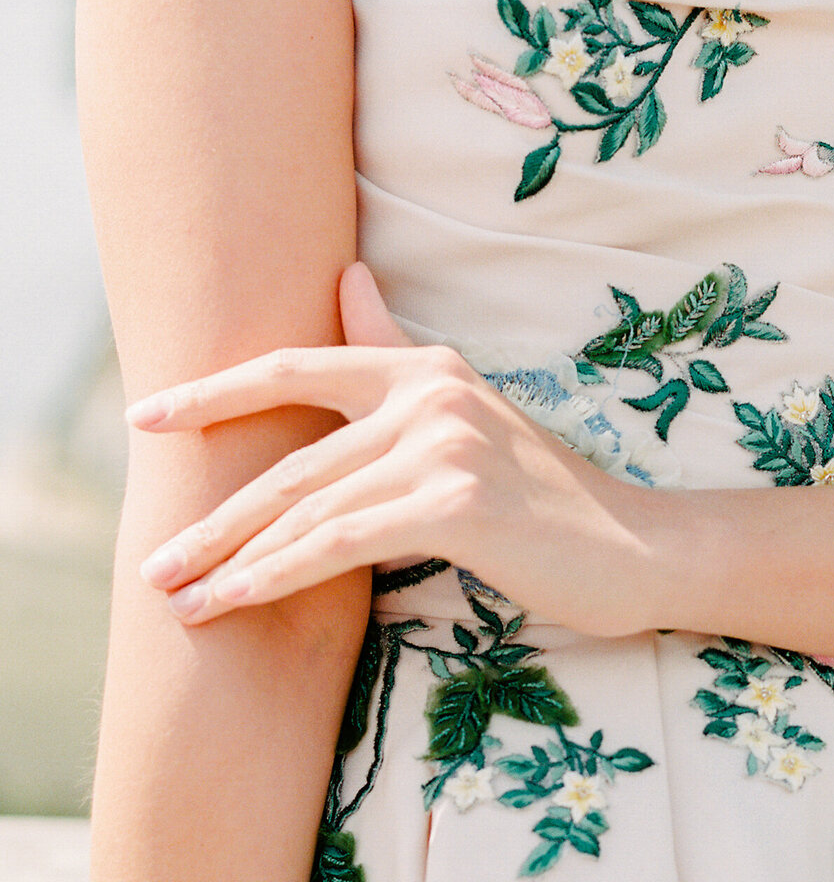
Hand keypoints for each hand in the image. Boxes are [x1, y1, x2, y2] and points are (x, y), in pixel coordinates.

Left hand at [129, 263, 665, 635]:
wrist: (640, 549)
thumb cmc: (551, 498)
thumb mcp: (471, 416)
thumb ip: (397, 352)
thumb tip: (348, 278)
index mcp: (426, 370)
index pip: (298, 367)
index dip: (214, 394)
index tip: (145, 418)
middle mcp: (430, 395)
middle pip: (289, 459)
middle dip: (212, 519)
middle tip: (154, 563)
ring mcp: (444, 445)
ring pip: (307, 509)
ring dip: (233, 562)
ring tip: (179, 600)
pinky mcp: (455, 504)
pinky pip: (341, 546)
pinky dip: (279, 578)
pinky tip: (238, 603)